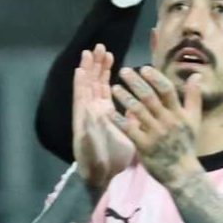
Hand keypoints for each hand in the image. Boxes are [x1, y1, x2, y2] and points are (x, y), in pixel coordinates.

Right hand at [71, 48, 134, 190]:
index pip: (103, 86)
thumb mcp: (129, 133)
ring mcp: (85, 120)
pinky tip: (80, 80)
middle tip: (97, 47)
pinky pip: (81, 109)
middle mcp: (92, 112)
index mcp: (103, 112)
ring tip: (86, 57)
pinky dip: (80, 94)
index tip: (109, 53)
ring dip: (84, 75)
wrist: (103, 176)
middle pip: (92, 84)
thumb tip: (142, 105)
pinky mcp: (81, 129)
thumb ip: (133, 118)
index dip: (105, 70)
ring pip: (84, 92)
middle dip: (94, 66)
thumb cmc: (114, 157)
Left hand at [114, 64, 202, 185]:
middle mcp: (167, 121)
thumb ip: (194, 96)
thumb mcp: (194, 120)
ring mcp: (155, 134)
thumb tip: (195, 74)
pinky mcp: (144, 146)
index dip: (155, 78)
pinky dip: (118, 120)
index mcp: (178, 113)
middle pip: (149, 97)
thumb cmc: (186, 144)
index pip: (167, 90)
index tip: (144, 68)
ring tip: (114, 88)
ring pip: (137, 111)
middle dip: (136, 82)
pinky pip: (129, 130)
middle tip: (124, 71)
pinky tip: (108, 111)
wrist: (182, 173)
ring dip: (125, 97)